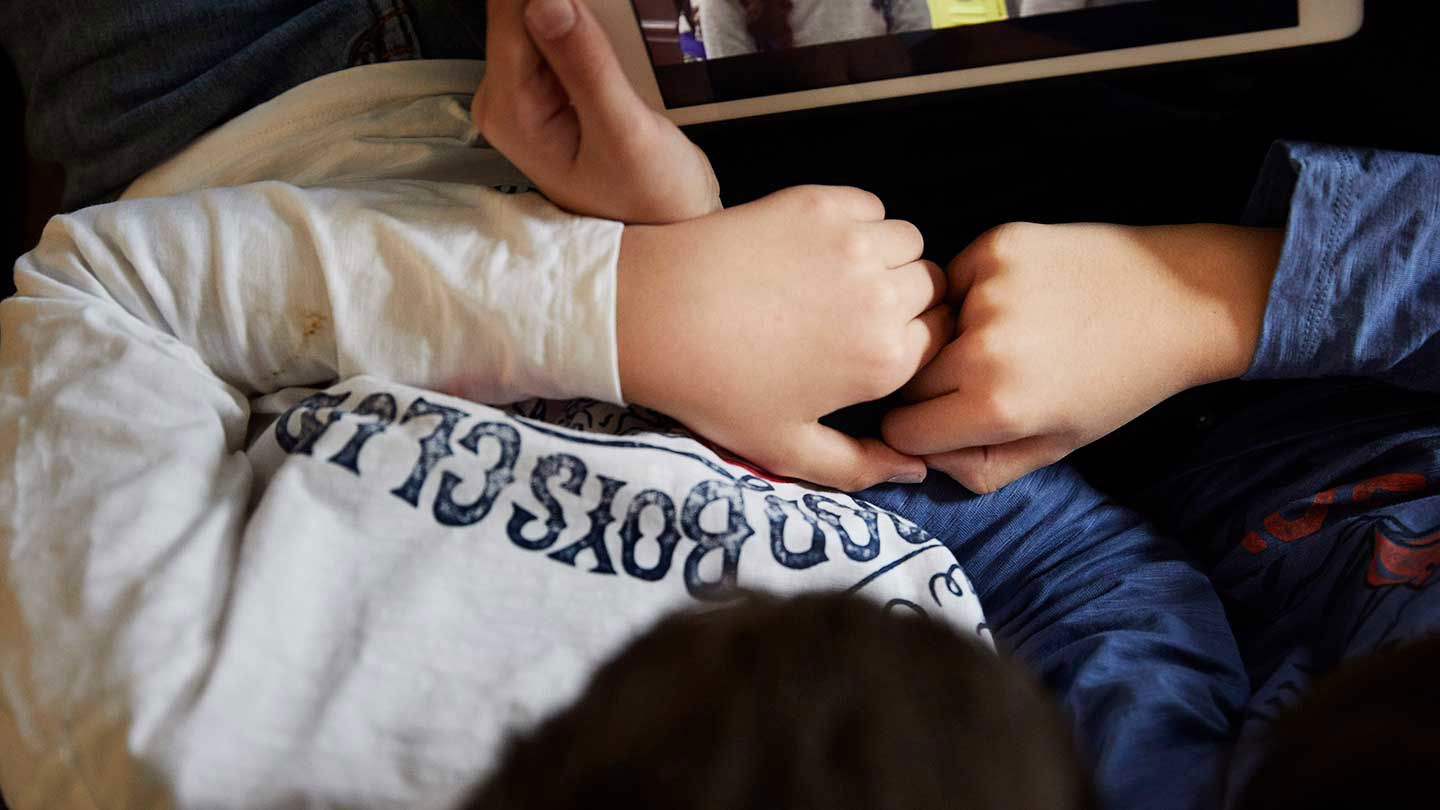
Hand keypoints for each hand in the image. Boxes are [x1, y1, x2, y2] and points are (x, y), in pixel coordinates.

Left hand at [474, 0, 720, 223]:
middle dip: (567, 5)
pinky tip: (607, 37)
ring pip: (537, 16)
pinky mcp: (548, 88)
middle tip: (609, 40)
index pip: (509, 15)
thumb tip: (546, 1)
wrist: (668, 227)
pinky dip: (581, 23)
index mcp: (512, 111)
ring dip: (577, 10)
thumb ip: (586, 64)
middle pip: (518, 11)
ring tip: (613, 43)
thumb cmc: (649, 199)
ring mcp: (524, 94)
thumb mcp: (626, 132)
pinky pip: (555, 33)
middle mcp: (505, 100)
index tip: (589, 2)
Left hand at [617, 186, 952, 490]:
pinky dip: (858, 222)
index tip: (870, 346)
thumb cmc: (715, 390)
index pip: (938, 340)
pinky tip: (817, 247)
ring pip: (907, 242)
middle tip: (851, 313)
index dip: (909, 344)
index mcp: (884, 359)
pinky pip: (870, 206)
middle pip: (930, 288)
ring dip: (888, 258)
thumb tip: (916, 468)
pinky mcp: (821, 203)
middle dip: (904, 301)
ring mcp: (853, 242)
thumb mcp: (784, 448)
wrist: (650, 315)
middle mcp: (882, 297)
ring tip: (839, 277)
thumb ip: (859, 468)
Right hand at [882, 222, 1282, 492]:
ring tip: (1013, 332)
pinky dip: (972, 292)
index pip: (903, 428)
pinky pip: (951, 280)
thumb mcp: (1056, 447)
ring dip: (954, 335)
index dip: (923, 430)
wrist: (1180, 300)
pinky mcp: (996, 246)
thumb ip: (979, 469)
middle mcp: (985, 350)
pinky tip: (1020, 297)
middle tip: (988, 375)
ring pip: (927, 328)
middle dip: (935, 385)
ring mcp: (989, 291)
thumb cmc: (1117, 383)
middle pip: (909, 378)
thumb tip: (916, 455)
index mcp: (998, 408)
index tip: (949, 419)